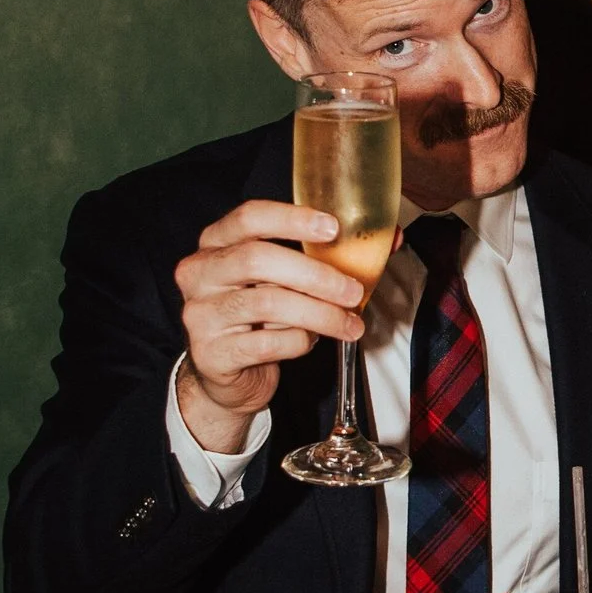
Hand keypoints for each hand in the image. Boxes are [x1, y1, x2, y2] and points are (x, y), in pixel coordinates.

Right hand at [174, 199, 365, 445]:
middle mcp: (199, 272)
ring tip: (350, 324)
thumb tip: (392, 239)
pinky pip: (267, 342)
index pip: (249, 217)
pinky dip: (299, 342)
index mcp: (216, 242)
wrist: (229, 375)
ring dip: (320, 314)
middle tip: (354, 291)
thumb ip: (323, 258)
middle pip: (257, 259)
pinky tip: (311, 342)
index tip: (333, 229)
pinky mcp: (210, 353)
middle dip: (316, 274)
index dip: (292, 218)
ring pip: (268, 303)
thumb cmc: (262, 317)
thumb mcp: (285, 280)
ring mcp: (200, 313)